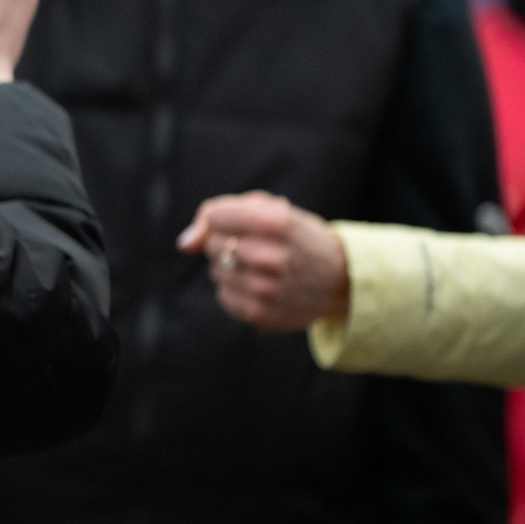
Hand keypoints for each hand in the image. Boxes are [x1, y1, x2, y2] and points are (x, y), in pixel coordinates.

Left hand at [180, 191, 350, 328]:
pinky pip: (223, 295)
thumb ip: (221, 212)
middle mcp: (270, 256)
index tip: (239, 221)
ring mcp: (265, 288)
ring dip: (230, 265)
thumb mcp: (272, 210)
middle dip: (226, 240)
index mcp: (276, 222)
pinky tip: (260, 285)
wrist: (340, 280)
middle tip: (256, 245)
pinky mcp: (260, 314)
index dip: (222, 217)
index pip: (216, 215)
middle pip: (212, 243)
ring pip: (215, 269)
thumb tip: (184, 244)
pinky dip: (235, 288)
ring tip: (261, 266)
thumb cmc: (297, 238)